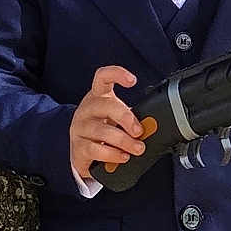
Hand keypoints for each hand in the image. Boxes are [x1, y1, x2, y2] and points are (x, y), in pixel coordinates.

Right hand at [70, 66, 146, 180]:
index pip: (103, 77)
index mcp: (98, 96)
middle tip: (139, 131)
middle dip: (126, 118)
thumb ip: (132, 119)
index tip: (132, 80)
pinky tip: (122, 157)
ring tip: (137, 149)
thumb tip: (152, 125)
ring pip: (102, 131)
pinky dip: (112, 154)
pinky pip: (95, 149)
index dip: (116, 74)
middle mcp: (87, 108)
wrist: (82, 152)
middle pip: (106, 106)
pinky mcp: (77, 147)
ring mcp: (80, 127)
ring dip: (124, 141)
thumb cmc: (103, 130)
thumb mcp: (116, 119)